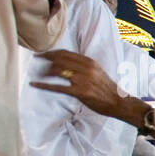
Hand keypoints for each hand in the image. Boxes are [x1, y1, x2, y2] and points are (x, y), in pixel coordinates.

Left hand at [31, 50, 146, 125]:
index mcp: (90, 62)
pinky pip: (57, 87)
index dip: (52, 52)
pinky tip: (35, 85)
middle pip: (59, 59)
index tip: (43, 54)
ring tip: (39, 75)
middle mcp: (86, 69)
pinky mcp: (79, 92)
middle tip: (37, 61)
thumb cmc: (108, 89)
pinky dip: (44, 85)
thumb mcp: (98, 72)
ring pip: (57, 71)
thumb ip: (85, 67)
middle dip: (46, 59)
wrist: (119, 103)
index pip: (66, 53)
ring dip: (44, 72)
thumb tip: (68, 64)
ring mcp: (82, 80)